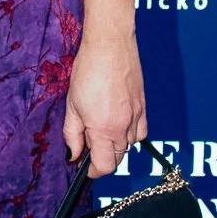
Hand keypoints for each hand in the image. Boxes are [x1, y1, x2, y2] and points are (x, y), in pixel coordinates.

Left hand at [62, 31, 145, 177]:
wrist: (110, 46)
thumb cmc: (88, 71)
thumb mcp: (72, 105)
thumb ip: (72, 134)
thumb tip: (74, 155)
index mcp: (104, 129)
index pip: (105, 165)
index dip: (93, 171)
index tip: (84, 167)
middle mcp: (124, 126)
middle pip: (117, 157)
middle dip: (102, 156)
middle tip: (87, 142)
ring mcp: (137, 116)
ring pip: (129, 145)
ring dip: (115, 144)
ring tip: (101, 127)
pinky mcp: (144, 106)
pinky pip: (141, 132)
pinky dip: (130, 133)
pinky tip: (117, 121)